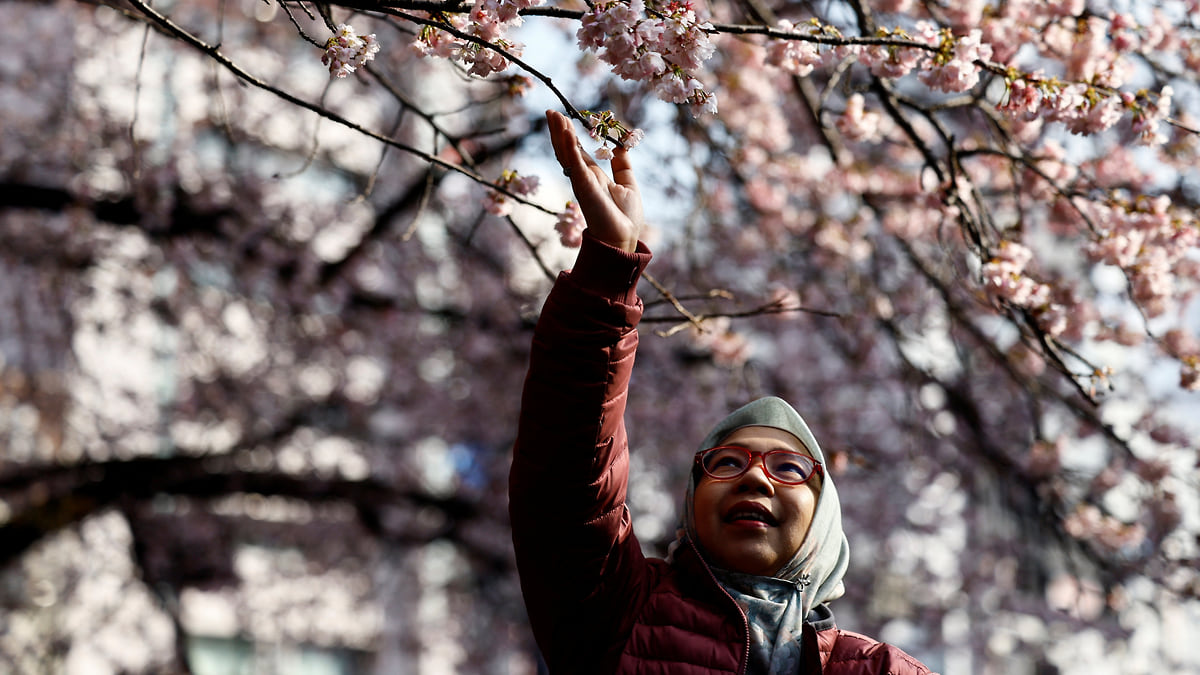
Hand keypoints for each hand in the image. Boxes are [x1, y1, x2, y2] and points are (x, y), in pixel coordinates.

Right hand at [546, 110, 643, 253]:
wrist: (623, 239)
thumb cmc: (625, 218)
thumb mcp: (628, 183)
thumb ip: (622, 165)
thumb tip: (622, 145)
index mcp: (593, 176)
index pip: (578, 151)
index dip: (570, 135)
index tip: (565, 118)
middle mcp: (583, 177)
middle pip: (566, 149)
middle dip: (559, 130)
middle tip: (551, 111)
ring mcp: (581, 181)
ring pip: (566, 153)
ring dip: (559, 134)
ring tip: (553, 115)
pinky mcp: (584, 186)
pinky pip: (575, 163)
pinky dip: (570, 147)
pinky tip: (567, 132)